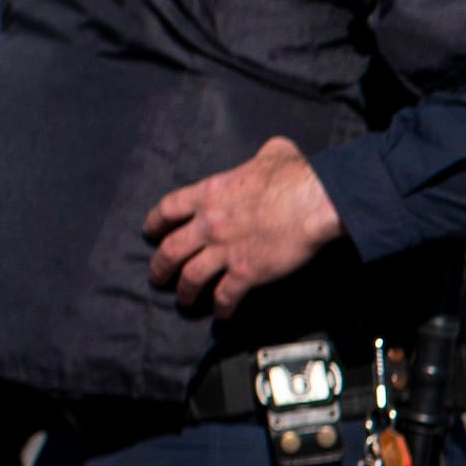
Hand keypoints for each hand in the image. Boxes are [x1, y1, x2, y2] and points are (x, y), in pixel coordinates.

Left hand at [143, 137, 343, 314]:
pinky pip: (226, 295)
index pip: (168, 209)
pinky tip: (221, 314)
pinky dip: (221, 308)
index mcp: (209, 194)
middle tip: (157, 276)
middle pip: (170, 249)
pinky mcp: (246, 272)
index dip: (154, 223)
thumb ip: (262, 154)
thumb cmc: (296, 175)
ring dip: (184, 291)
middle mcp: (209, 224)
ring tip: (184, 300)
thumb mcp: (274, 152)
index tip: (151, 233)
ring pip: (191, 277)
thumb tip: (273, 151)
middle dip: (159, 266)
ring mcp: (225, 250)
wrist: (314, 202)